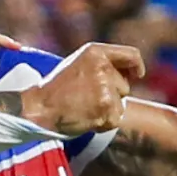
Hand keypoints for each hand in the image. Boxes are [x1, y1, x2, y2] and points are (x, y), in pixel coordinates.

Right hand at [21, 41, 145, 136]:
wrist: (40, 107)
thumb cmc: (58, 87)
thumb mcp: (79, 63)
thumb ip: (104, 63)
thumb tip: (133, 75)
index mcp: (96, 52)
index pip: (131, 55)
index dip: (137, 66)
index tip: (137, 74)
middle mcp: (103, 68)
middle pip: (125, 85)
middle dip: (113, 93)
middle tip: (86, 97)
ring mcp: (106, 89)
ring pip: (121, 104)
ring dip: (108, 109)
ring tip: (84, 107)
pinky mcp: (106, 109)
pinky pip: (116, 119)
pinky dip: (103, 123)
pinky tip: (86, 117)